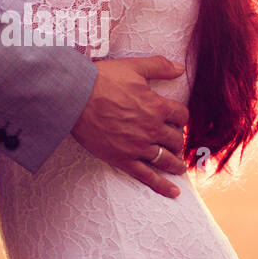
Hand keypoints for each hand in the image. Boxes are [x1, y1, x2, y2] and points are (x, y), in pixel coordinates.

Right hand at [71, 56, 189, 197]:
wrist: (75, 96)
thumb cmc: (103, 80)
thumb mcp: (134, 67)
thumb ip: (160, 66)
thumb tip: (181, 68)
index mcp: (157, 106)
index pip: (181, 116)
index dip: (180, 117)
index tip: (176, 119)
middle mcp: (151, 129)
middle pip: (176, 139)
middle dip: (177, 140)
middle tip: (174, 142)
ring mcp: (138, 147)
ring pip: (166, 160)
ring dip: (176, 164)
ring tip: (179, 168)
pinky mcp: (123, 159)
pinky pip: (147, 176)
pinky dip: (162, 186)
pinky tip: (173, 192)